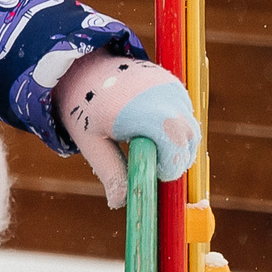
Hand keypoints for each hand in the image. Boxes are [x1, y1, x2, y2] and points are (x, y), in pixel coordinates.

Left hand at [54, 50, 200, 207]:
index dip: (166, 170)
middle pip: (187, 142)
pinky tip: (151, 128)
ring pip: (189, 129)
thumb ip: (110, 172)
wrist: (82, 68)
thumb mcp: (92, 143)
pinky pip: (184, 114)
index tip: (151, 174)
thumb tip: (120, 203)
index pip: (175, 154)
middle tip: (152, 165)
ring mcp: (171, 88)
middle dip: (174, 160)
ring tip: (150, 147)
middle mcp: (164, 99)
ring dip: (177, 144)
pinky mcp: (173, 83)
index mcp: (144, 115)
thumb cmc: (82, 108)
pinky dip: (175, 127)